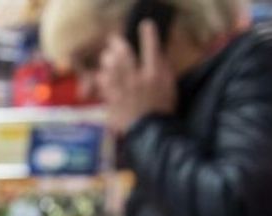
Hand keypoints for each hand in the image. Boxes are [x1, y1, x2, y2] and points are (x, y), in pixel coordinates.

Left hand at [98, 20, 176, 134]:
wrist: (150, 134)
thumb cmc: (163, 111)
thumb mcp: (170, 89)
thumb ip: (164, 71)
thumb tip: (158, 56)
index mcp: (155, 76)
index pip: (152, 49)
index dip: (149, 35)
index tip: (146, 25)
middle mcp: (138, 80)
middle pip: (124, 55)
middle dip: (118, 44)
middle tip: (114, 40)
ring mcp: (123, 90)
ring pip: (111, 68)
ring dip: (107, 60)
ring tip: (106, 57)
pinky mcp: (113, 100)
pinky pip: (103, 84)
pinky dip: (102, 78)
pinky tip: (101, 76)